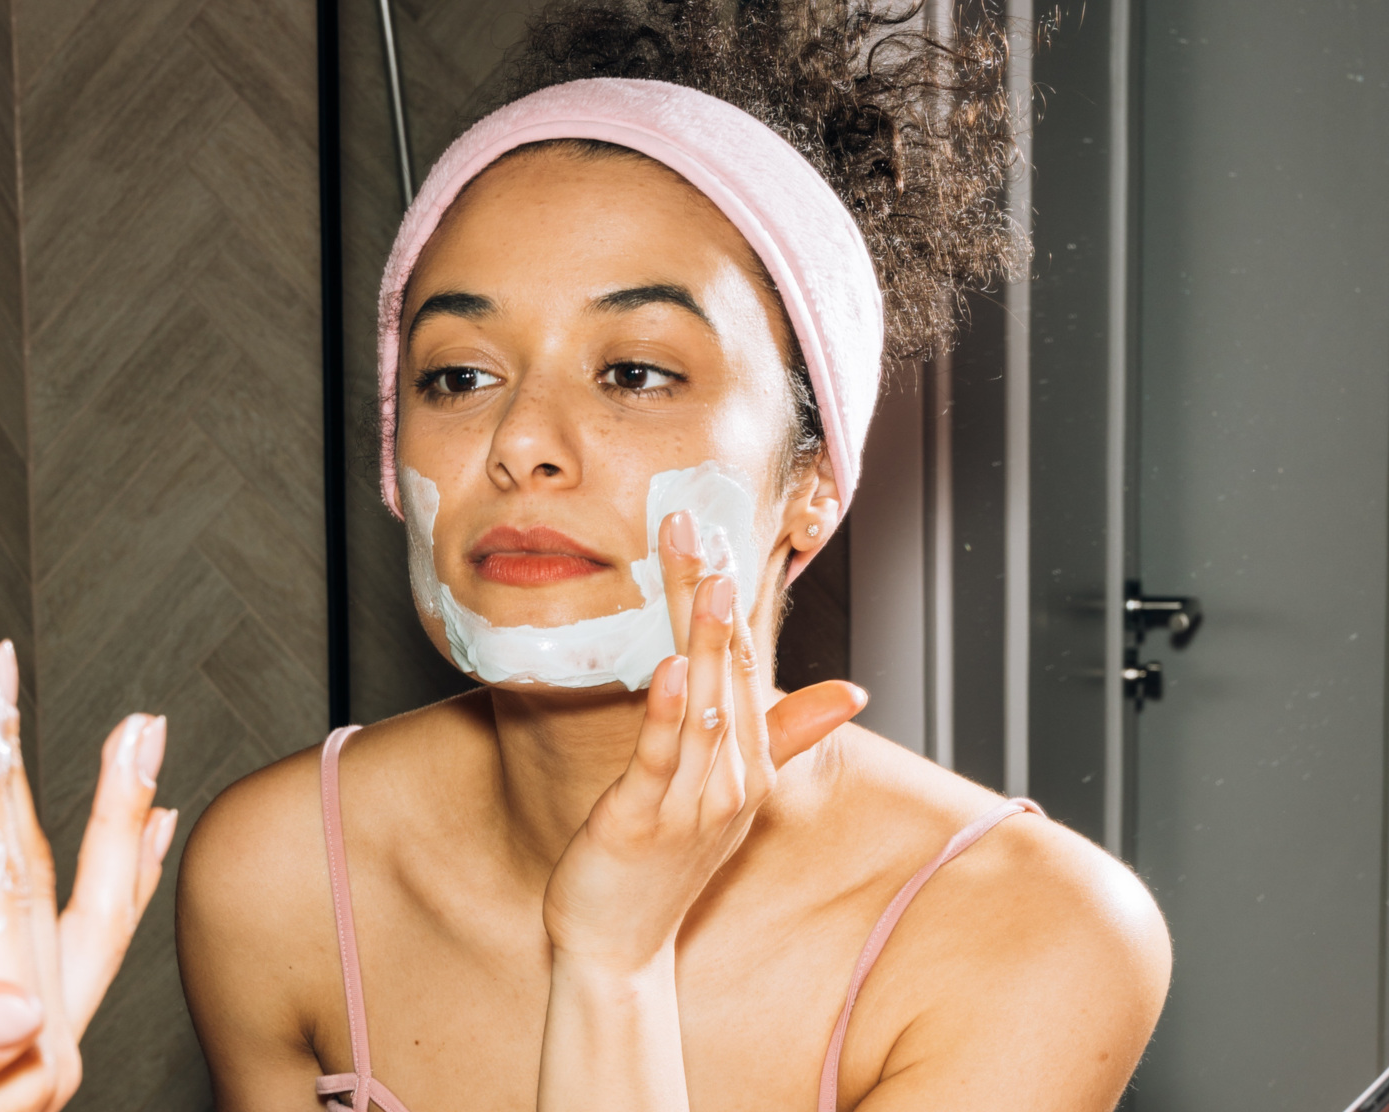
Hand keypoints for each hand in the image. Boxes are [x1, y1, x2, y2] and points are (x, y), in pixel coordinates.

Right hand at [0, 643, 176, 1110]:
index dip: (0, 788)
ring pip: (96, 924)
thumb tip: (12, 1004)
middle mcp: (41, 1054)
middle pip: (87, 903)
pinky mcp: (12, 1061)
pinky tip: (121, 861)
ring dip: (119, 838)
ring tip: (145, 772)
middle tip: (140, 727)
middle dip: (111, 804)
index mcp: (12, 1059)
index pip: (12, 892)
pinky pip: (80, 958)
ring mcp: (34, 1057)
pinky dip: (104, 895)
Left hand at [540, 513, 865, 977]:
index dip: (733, 601)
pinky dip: (670, 712)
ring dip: (708, 640)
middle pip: (729, 672)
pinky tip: (671, 667)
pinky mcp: (643, 822)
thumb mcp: (729, 794)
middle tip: (701, 526)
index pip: (748, 667)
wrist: (619, 946)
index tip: (721, 536)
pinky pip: (660, 759)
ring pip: (705, 706)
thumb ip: (784, 734)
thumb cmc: (663, 864)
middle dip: (715, 598)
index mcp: (748, 764)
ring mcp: (692, 802)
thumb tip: (853, 689)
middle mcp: (731, 779)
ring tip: (707, 578)